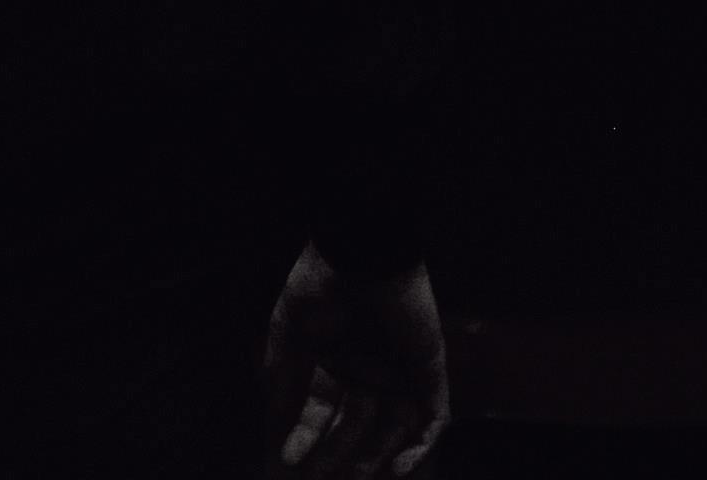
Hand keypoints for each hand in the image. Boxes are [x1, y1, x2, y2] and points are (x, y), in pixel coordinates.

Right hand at [263, 245, 446, 476]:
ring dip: (374, 455)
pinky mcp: (428, 369)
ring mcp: (400, 370)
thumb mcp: (289, 327)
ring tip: (355, 475)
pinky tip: (397, 467)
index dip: (306, 437)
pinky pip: (432, 419)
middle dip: (338, 454)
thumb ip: (282, 371)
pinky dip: (418, 446)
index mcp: (334, 359)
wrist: (364, 250)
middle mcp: (367, 368)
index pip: (321, 411)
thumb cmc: (323, 282)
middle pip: (354, 427)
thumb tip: (274, 418)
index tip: (288, 461)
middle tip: (321, 477)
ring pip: (391, 430)